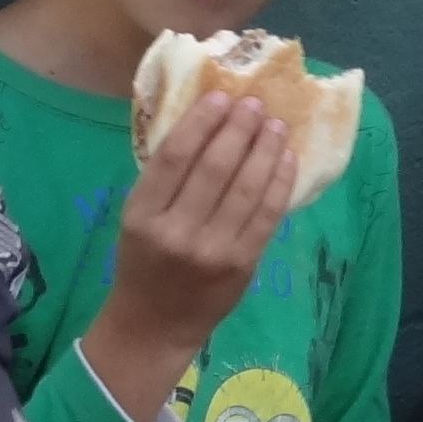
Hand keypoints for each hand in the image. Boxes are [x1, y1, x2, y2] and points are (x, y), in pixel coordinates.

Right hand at [79, 91, 293, 421]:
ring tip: (275, 125)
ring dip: (265, 149)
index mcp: (142, 216)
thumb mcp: (136, 220)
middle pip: (215, 167)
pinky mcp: (242, 264)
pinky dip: (279, 181)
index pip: (175, 157)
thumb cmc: (143, 264)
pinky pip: (267, 214)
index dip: (202, 121)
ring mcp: (212, 250)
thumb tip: (208, 125)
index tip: (221, 96)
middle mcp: (176, 232)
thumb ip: (164, 181)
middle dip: (239, 128)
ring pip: (247, 187)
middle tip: (255, 104)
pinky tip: (285, 158)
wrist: (154, 325)